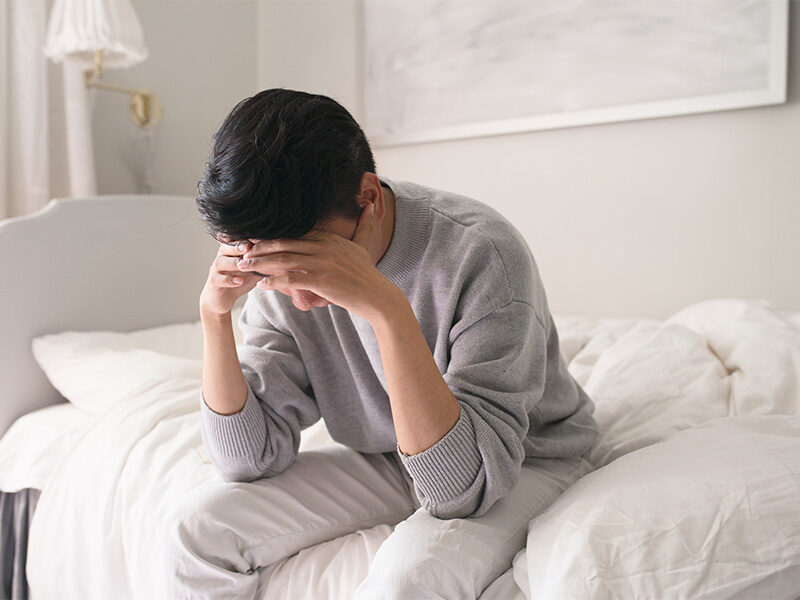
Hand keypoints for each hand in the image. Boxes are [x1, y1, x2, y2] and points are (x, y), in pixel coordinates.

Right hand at [199, 237, 263, 316]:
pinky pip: (218, 279)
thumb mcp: (254, 268)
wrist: (223, 298)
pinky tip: (239, 281)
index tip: (258, 236)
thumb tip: (285, 254)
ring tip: (243, 264)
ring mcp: (216, 269)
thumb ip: (265, 261)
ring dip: (233, 262)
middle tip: (248, 245)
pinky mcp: (213, 282)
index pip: (237, 239)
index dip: (247, 238)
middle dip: (238, 245)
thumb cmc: (241, 279)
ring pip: (221, 261)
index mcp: (232, 249)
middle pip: (226, 246)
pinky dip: (229, 280)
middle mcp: (222, 256)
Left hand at [236, 203, 396, 320]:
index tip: (255, 240)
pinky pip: (290, 279)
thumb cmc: (368, 274)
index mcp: (328, 238)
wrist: (377, 296)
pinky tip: (262, 285)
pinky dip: (273, 282)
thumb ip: (363, 226)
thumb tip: (370, 206)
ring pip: (283, 260)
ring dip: (260, 263)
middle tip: (242, 251)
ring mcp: (322, 263)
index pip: (293, 234)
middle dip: (260, 247)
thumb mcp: (364, 245)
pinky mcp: (321, 280)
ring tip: (244, 266)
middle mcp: (323, 247)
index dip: (272, 237)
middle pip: (284, 244)